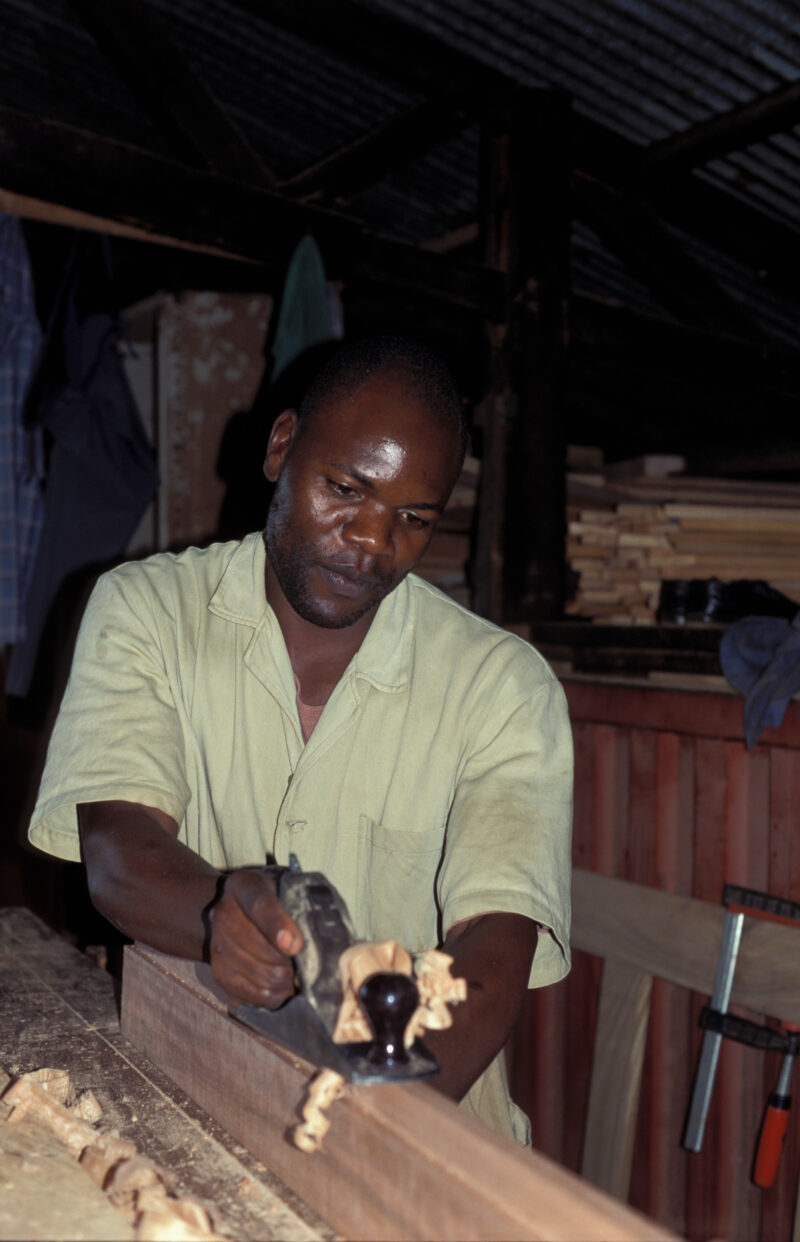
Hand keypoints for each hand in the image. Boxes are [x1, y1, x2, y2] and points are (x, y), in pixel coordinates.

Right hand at [208, 869, 303, 1007]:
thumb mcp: (286, 886)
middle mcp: (224, 915)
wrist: (235, 909)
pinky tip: (286, 989)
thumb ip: (301, 901)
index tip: (296, 946)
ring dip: (286, 981)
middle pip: (263, 949)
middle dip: (293, 962)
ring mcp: (218, 946)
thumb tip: (316, 940)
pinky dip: (274, 997)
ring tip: (300, 976)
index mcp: (244, 886)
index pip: (260, 905)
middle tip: (310, 963)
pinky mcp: (219, 973)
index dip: (278, 926)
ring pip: (262, 975)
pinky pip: (253, 995)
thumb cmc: (273, 897)